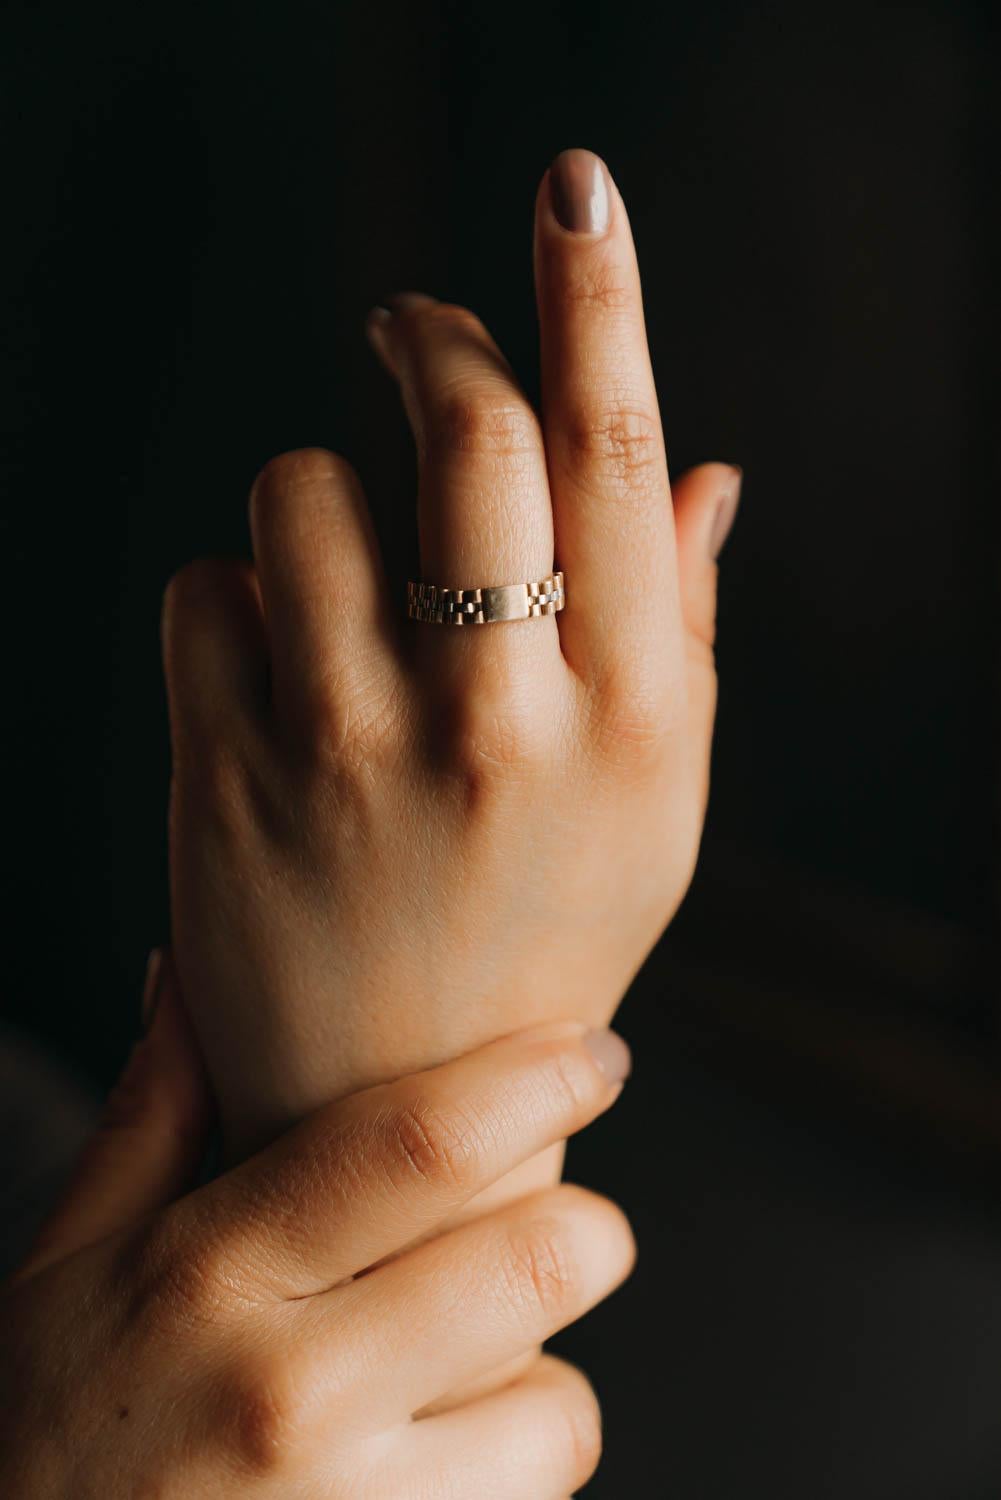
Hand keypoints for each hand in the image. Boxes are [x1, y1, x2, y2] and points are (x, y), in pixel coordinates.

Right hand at [1, 953, 632, 1497]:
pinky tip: (439, 1456)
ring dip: (542, 1371)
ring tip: (466, 1368)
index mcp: (211, 1275)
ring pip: (560, 1407)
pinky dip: (514, 1468)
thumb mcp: (69, 1265)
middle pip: (537, 1261)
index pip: (419, 1145)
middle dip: (583, 1225)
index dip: (537, 1081)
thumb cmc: (45, 1433)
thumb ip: (152, 1114)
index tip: (592, 1056)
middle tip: (552, 1220)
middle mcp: (290, 1396)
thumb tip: (187, 968)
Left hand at [163, 148, 738, 1158]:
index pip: (617, 452)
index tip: (573, 190)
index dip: (597, 296)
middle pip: (470, 429)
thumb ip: (677, 626)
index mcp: (633, 718)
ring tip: (338, 579)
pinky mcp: (227, 778)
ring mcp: (353, 751)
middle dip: (431, 338)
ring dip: (316, 496)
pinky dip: (232, 598)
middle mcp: (502, 723)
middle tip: (408, 328)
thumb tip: (700, 469)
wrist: (392, 1099)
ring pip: (304, 487)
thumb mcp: (656, 801)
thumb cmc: (542, 933)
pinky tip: (270, 674)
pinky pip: (203, 588)